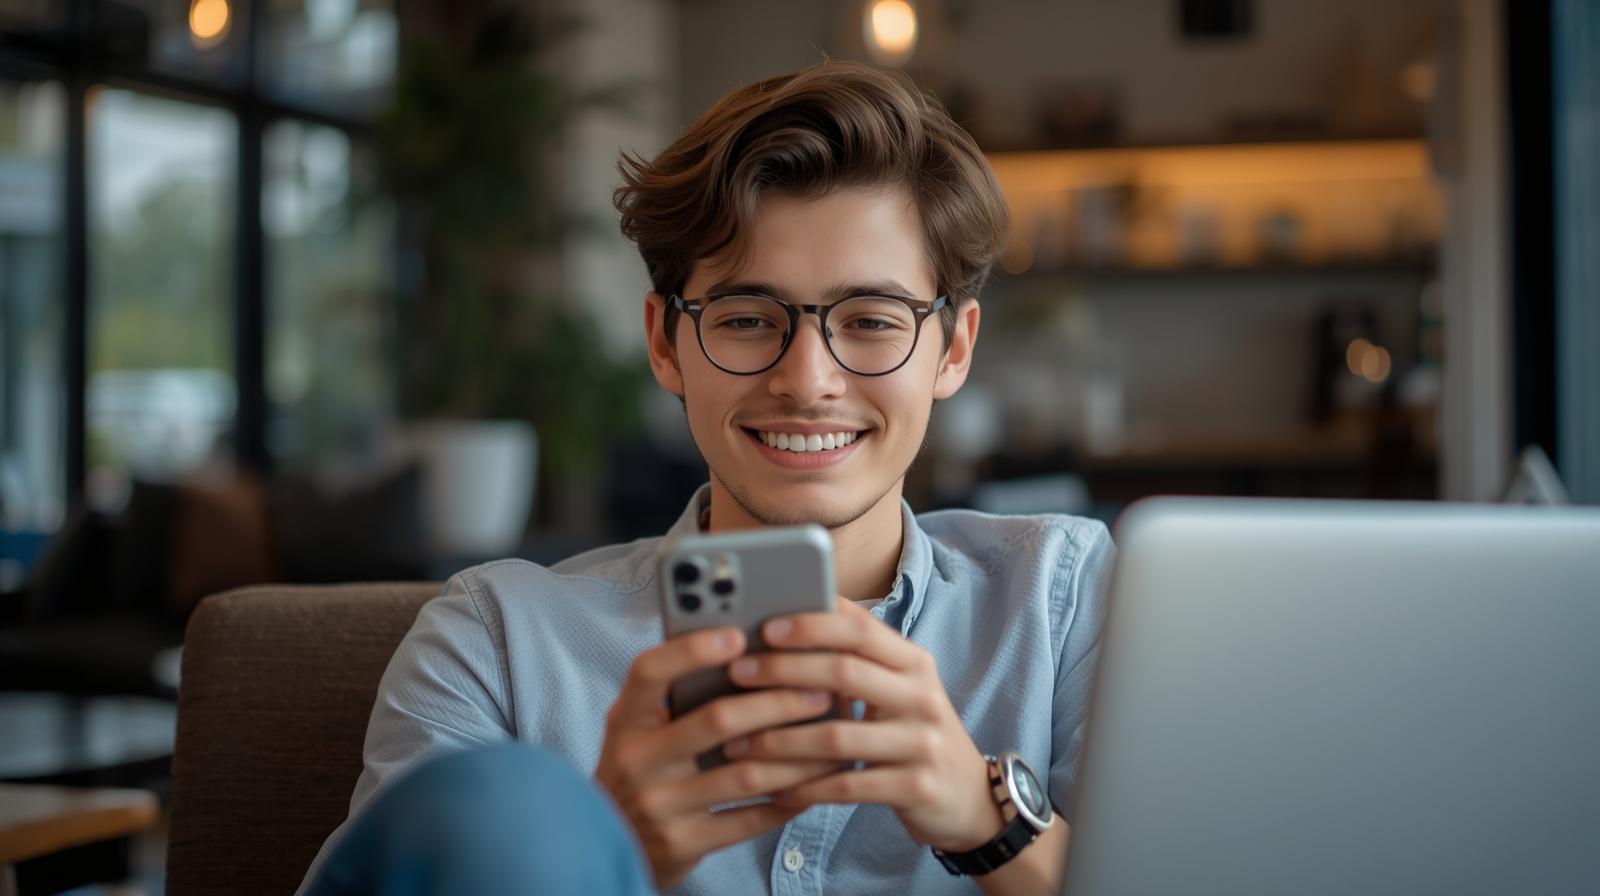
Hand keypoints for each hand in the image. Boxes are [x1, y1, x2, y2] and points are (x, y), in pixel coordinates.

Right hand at [593, 626, 840, 889]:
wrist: (612, 844)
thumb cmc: (641, 767)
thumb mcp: (640, 728)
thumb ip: (677, 694)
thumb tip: (750, 650)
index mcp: (625, 719)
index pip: (650, 672)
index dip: (691, 651)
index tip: (738, 635)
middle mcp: (636, 759)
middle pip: (716, 720)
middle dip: (777, 703)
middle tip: (819, 691)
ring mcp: (659, 804)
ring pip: (744, 774)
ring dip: (796, 756)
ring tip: (830, 738)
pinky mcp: (682, 843)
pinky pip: (748, 820)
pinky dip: (786, 801)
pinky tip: (812, 786)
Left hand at [721, 598, 1005, 852]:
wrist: (967, 798)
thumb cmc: (913, 733)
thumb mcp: (898, 688)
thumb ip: (857, 659)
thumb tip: (793, 617)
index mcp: (914, 662)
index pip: (860, 629)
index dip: (811, 624)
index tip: (764, 627)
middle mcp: (922, 696)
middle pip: (844, 673)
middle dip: (783, 671)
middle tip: (736, 674)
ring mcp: (922, 743)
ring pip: (836, 736)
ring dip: (779, 739)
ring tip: (737, 743)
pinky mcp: (915, 787)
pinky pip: (847, 786)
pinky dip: (804, 787)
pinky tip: (774, 788)